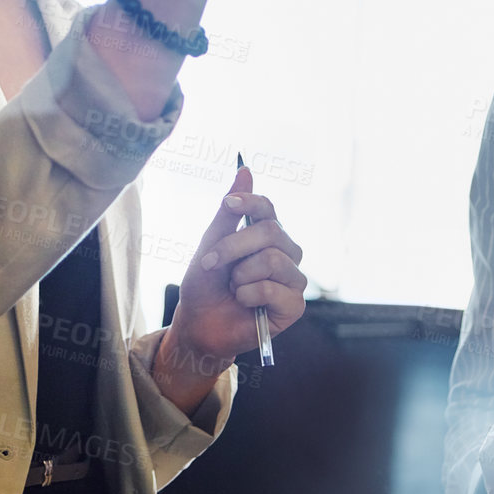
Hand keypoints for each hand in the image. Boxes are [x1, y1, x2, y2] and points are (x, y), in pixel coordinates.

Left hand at [153, 165, 306, 412]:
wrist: (198, 325)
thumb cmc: (204, 284)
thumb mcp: (209, 245)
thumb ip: (228, 213)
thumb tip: (245, 169)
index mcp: (265, 235)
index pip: (268, 208)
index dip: (251, 202)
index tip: (230, 204)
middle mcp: (285, 253)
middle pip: (271, 232)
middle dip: (233, 247)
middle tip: (211, 263)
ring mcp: (293, 279)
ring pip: (272, 259)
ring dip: (240, 275)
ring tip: (232, 288)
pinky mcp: (294, 305)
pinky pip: (274, 288)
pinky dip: (248, 295)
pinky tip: (244, 303)